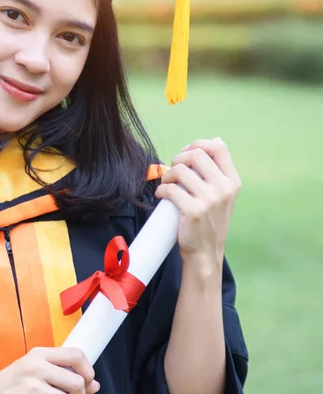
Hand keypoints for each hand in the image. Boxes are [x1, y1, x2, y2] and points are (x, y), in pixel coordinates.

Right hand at [0, 347, 99, 393]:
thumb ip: (63, 375)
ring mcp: (30, 387)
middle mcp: (36, 367)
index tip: (85, 383)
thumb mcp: (33, 371)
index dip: (88, 371)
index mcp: (39, 354)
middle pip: (78, 384)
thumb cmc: (10, 386)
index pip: (76, 355)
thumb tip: (94, 385)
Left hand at [155, 138, 241, 271]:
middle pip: (195, 154)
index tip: (186, 154)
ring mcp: (209, 200)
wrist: (205, 253)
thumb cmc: (209, 222)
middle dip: (178, 159)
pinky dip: (161, 190)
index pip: (219, 147)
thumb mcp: (223, 195)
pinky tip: (162, 196)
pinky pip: (169, 189)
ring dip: (166, 176)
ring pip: (179, 170)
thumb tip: (216, 140)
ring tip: (167, 185)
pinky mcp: (193, 211)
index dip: (198, 144)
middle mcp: (224, 189)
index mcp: (232, 181)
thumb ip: (218, 171)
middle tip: (173, 172)